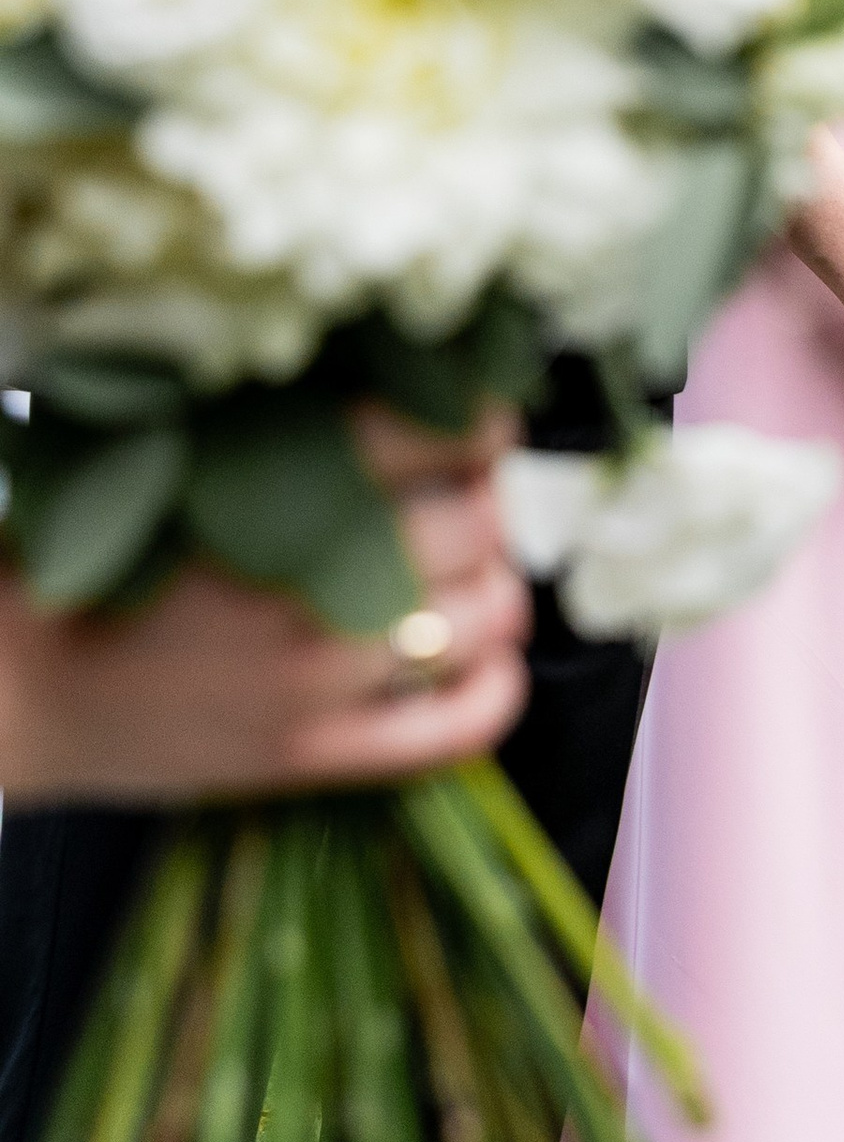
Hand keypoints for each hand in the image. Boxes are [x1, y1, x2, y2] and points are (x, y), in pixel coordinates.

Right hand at [0, 404, 527, 802]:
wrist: (20, 682)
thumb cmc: (102, 561)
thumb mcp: (185, 463)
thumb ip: (289, 429)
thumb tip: (394, 385)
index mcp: (277, 490)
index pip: (437, 432)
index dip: (480, 422)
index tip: (481, 422)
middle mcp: (314, 584)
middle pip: (477, 524)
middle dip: (486, 503)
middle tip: (468, 499)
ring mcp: (318, 678)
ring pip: (487, 616)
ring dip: (497, 587)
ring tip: (471, 574)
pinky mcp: (310, 756)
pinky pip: (456, 729)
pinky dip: (496, 691)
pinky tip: (489, 661)